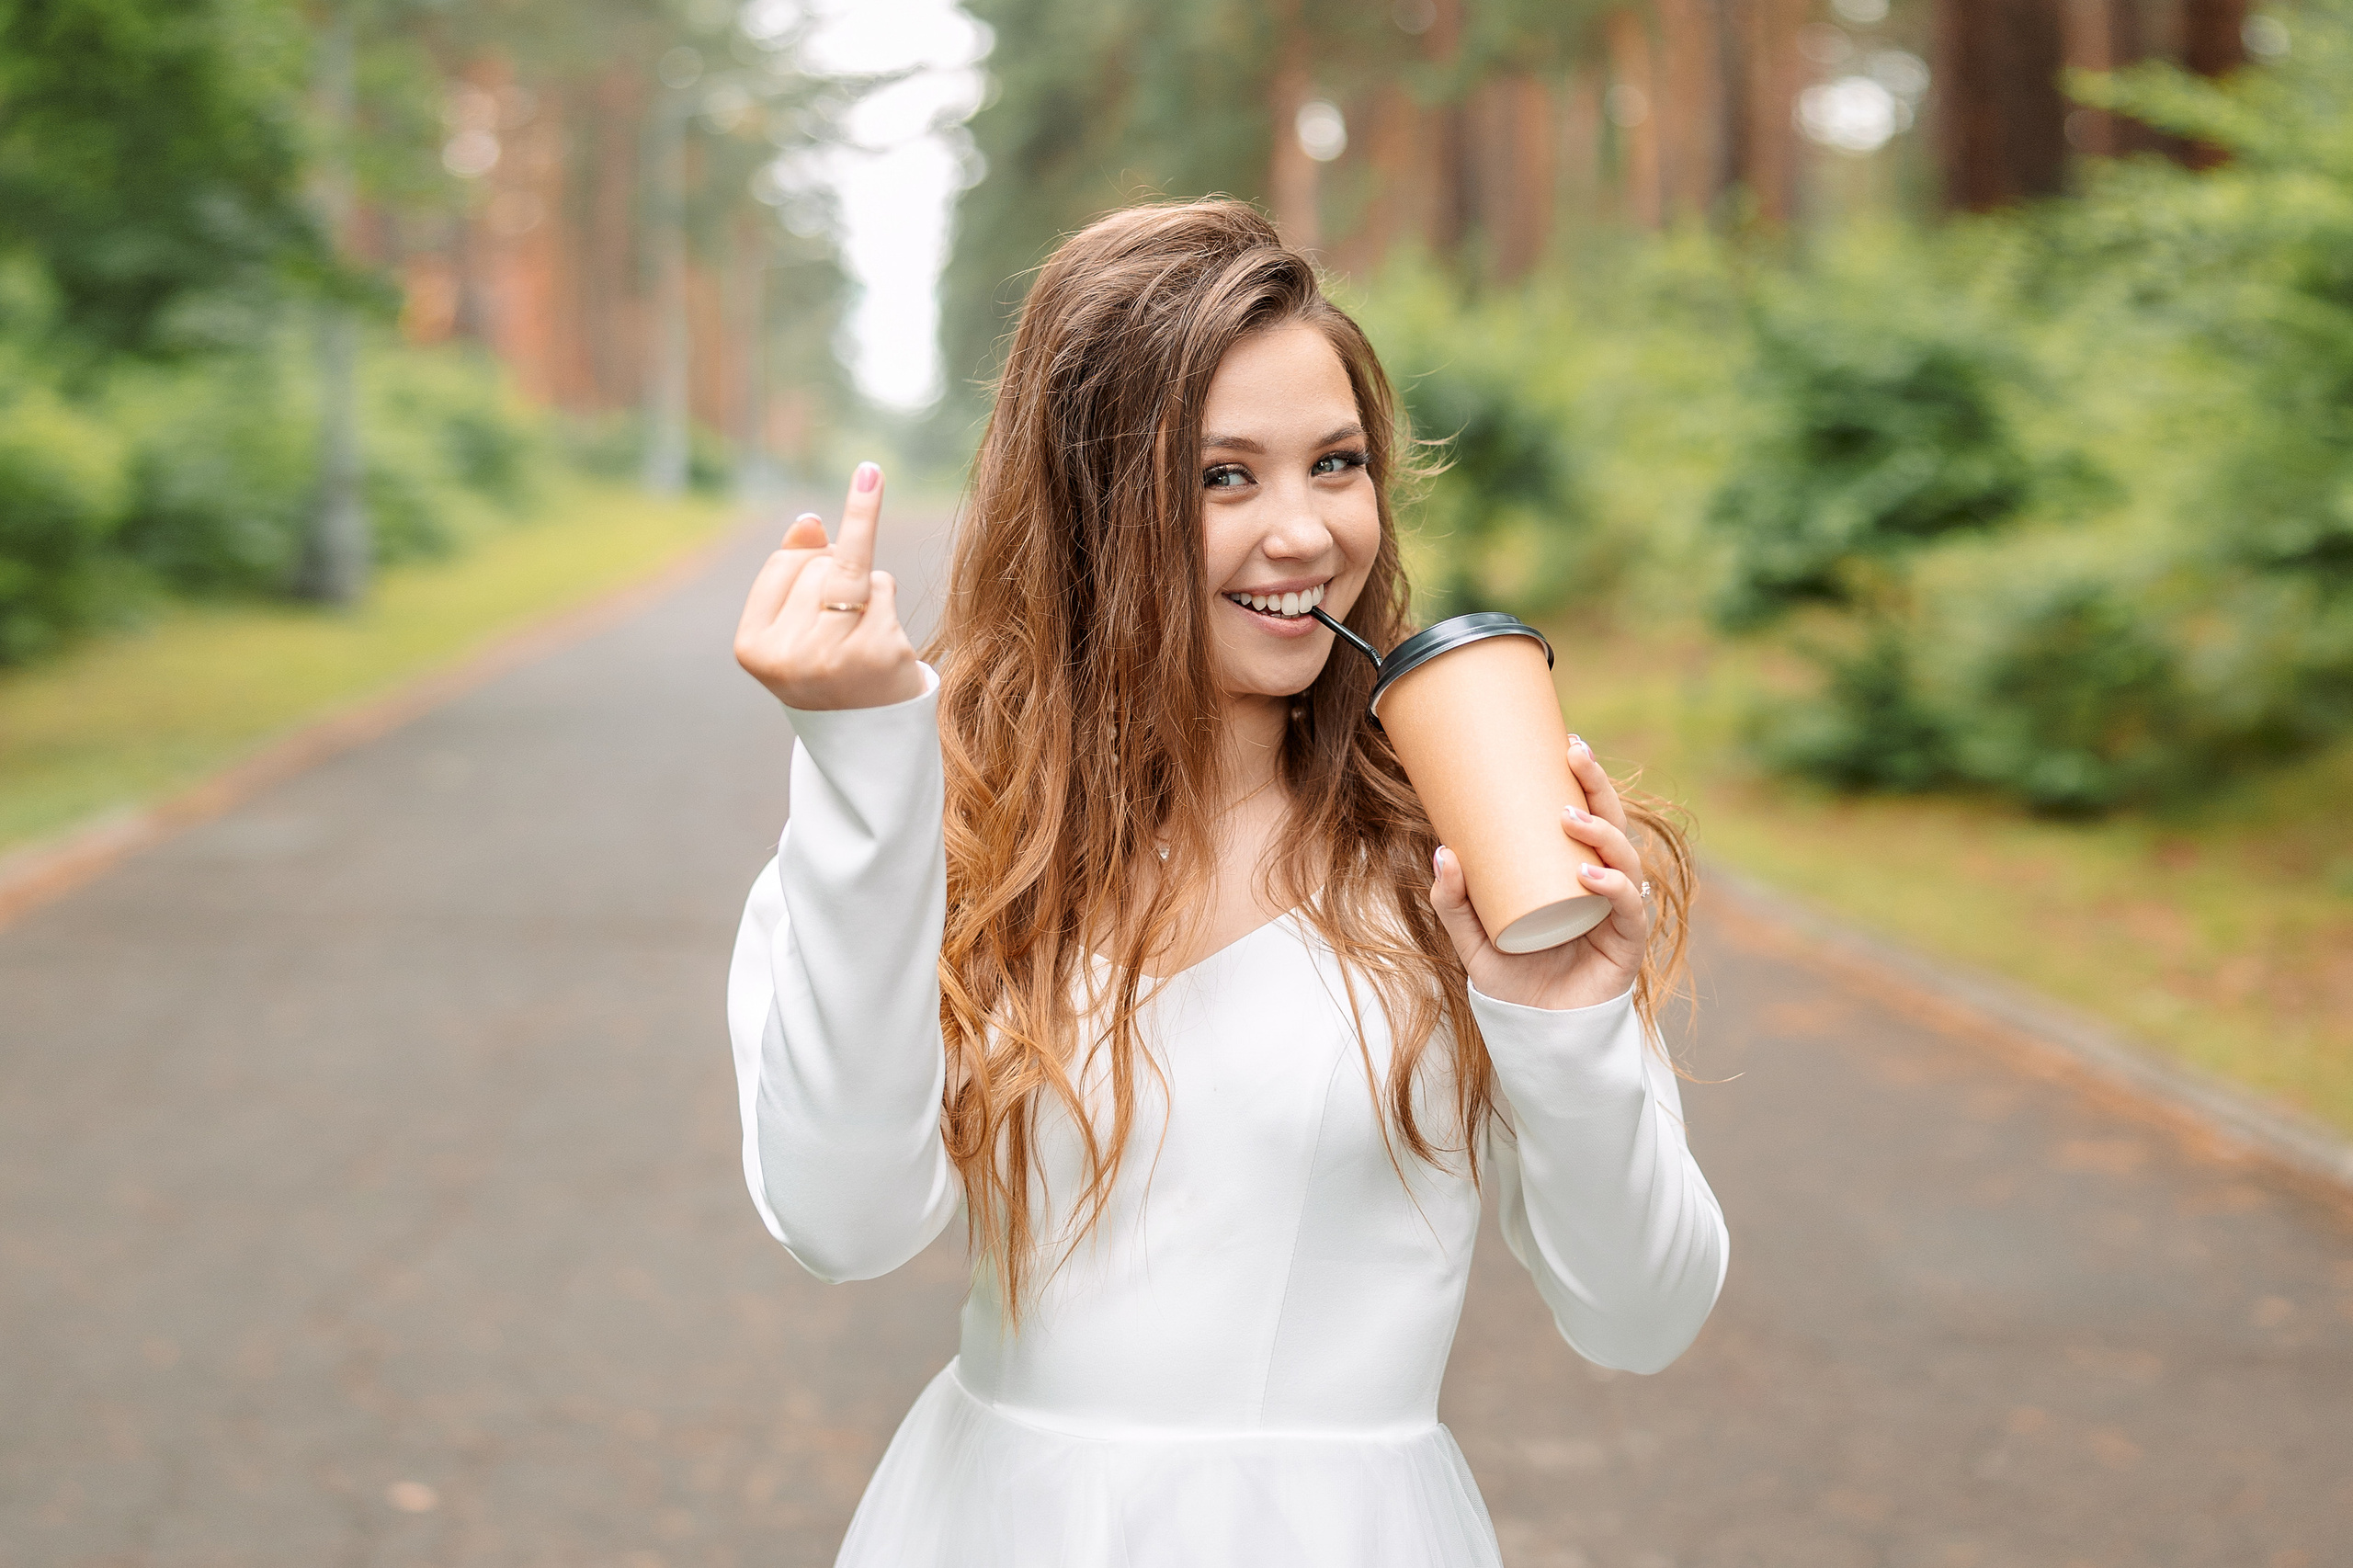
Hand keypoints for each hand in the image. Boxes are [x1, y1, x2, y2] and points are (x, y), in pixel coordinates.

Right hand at [733, 461, 924, 710]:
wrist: (869, 736)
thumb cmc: (828, 669)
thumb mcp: (794, 626)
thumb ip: (794, 567)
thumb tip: (808, 521)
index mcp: (753, 648)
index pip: (784, 562)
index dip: (811, 555)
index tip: (831, 552)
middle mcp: (788, 655)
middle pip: (819, 564)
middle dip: (837, 577)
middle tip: (842, 625)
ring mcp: (833, 654)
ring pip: (853, 568)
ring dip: (866, 587)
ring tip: (861, 634)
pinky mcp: (877, 652)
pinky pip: (883, 586)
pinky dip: (886, 601)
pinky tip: (883, 642)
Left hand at [1429, 735, 1650, 1011]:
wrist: (1533, 1037)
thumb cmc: (1512, 982)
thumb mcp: (1472, 938)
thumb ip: (1455, 901)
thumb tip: (1443, 851)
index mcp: (1573, 873)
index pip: (1588, 816)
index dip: (1586, 780)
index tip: (1568, 742)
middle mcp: (1602, 887)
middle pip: (1613, 825)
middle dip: (1598, 787)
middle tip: (1575, 756)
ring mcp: (1616, 915)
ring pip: (1626, 860)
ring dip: (1603, 833)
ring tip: (1569, 818)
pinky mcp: (1625, 947)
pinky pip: (1630, 910)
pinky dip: (1614, 888)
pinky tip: (1590, 875)